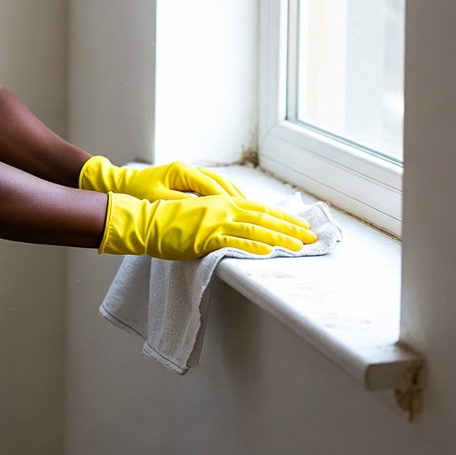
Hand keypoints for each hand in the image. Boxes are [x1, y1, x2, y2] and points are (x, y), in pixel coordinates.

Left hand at [79, 156, 244, 201]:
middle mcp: (188, 170)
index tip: (245, 212)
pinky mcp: (186, 181)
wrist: (120, 185)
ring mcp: (188, 174)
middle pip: (221, 184)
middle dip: (240, 199)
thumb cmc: (136, 193)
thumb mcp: (158, 200)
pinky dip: (225, 198)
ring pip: (219, 185)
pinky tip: (234, 208)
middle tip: (258, 213)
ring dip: (235, 198)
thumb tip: (205, 211)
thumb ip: (181, 205)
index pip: (212, 187)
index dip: (230, 201)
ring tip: (252, 212)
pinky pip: (211, 189)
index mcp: (182, 172)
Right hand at [99, 192, 316, 259]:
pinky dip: (253, 246)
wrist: (144, 219)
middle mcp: (222, 208)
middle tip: (312, 236)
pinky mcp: (206, 236)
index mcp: (221, 202)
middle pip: (264, 217)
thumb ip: (218, 219)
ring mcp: (215, 221)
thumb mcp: (197, 214)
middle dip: (290, 227)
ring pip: (255, 229)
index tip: (299, 225)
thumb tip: (237, 229)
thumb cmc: (166, 220)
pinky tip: (268, 252)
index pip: (259, 209)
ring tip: (300, 246)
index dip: (281, 217)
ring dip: (280, 238)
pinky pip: (234, 241)